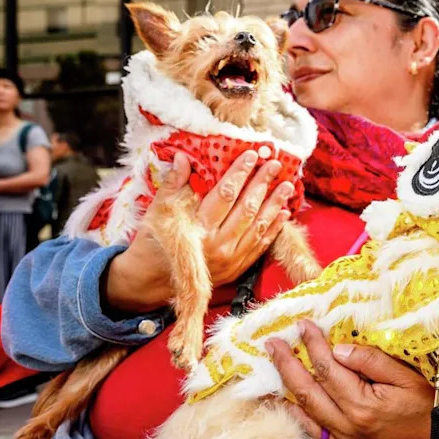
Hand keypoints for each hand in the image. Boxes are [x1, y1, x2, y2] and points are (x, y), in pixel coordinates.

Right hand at [104, 150, 294, 312]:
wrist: (151, 282)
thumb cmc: (153, 243)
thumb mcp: (157, 211)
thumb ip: (173, 185)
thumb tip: (183, 157)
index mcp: (197, 229)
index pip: (225, 195)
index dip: (239, 174)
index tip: (252, 156)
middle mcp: (217, 245)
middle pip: (246, 209)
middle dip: (262, 184)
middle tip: (275, 165)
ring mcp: (230, 260)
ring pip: (258, 227)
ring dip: (274, 204)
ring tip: (287, 186)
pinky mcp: (236, 270)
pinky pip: (260, 247)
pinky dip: (273, 229)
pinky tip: (283, 214)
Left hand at [267, 319, 438, 438]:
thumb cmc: (431, 409)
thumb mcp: (407, 377)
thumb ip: (372, 362)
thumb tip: (339, 349)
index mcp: (363, 406)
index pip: (328, 368)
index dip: (313, 345)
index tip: (302, 326)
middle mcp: (348, 429)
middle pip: (307, 392)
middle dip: (287, 364)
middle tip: (272, 344)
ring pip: (304, 416)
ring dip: (284, 392)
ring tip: (270, 372)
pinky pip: (314, 437)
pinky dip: (299, 419)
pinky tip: (289, 405)